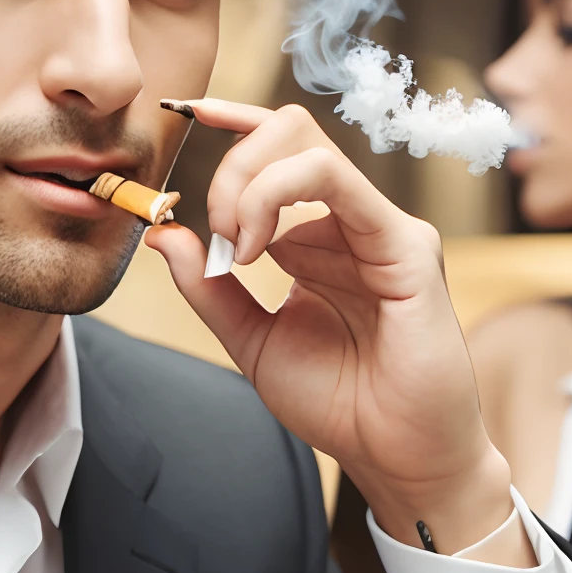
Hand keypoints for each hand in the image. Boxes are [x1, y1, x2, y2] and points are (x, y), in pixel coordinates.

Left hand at [148, 100, 525, 553]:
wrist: (396, 457)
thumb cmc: (339, 403)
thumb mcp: (252, 342)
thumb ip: (208, 288)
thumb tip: (163, 232)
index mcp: (317, 239)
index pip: (278, 151)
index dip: (233, 120)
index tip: (181, 115)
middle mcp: (351, 223)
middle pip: (288, 133)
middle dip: (232, 165)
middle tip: (213, 232)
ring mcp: (382, 227)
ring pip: (307, 146)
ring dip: (247, 184)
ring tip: (234, 248)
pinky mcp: (408, 244)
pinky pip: (337, 182)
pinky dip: (279, 197)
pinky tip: (257, 250)